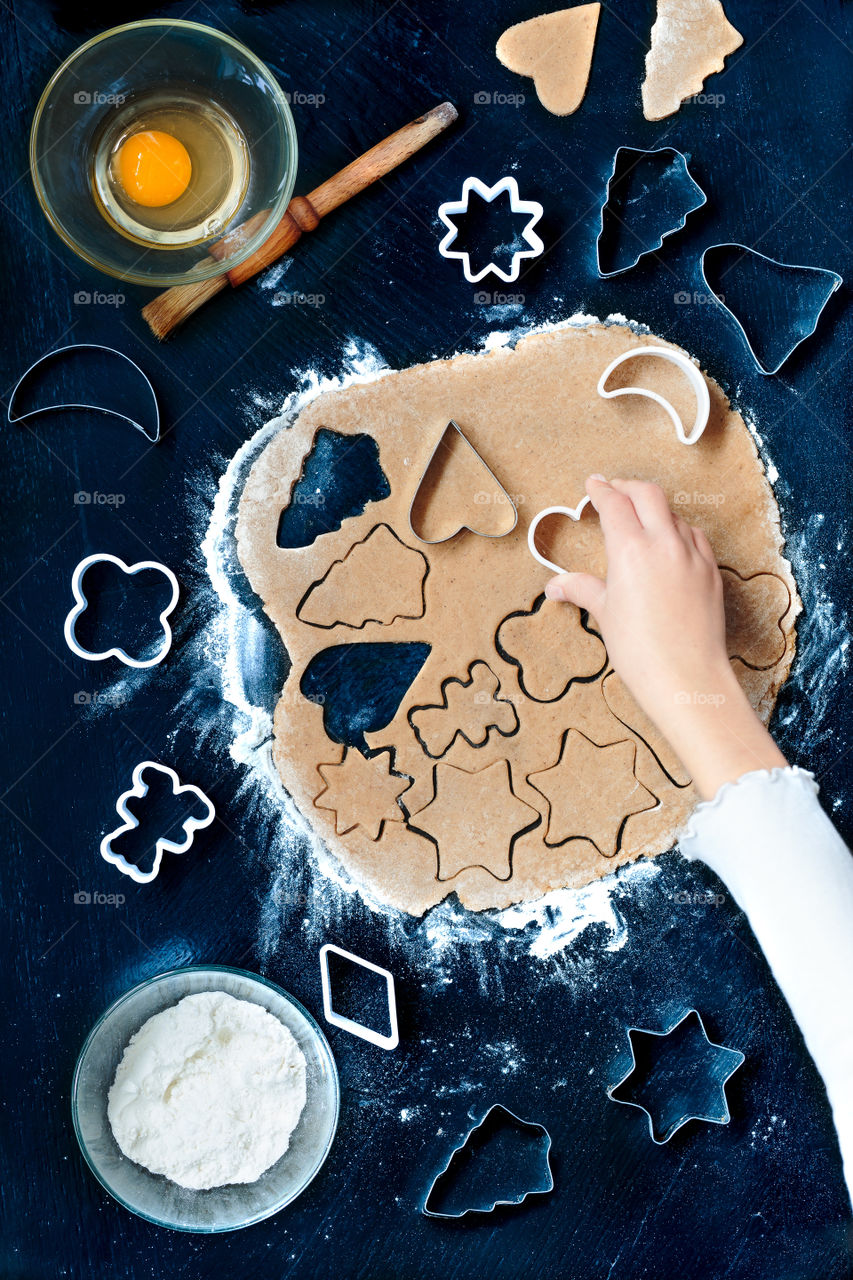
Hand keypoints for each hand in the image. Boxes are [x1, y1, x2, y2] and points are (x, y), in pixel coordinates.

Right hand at [544, 476, 787, 798]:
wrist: (687, 677)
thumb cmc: (641, 652)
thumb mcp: (605, 615)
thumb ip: (582, 589)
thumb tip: (557, 586)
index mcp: (630, 550)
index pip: (614, 504)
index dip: (600, 490)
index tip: (593, 485)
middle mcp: (664, 543)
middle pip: (647, 495)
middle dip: (627, 487)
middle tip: (614, 490)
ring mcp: (692, 555)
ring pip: (673, 514)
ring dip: (654, 509)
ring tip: (641, 519)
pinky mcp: (711, 571)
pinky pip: (694, 536)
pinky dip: (679, 530)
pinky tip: (671, 542)